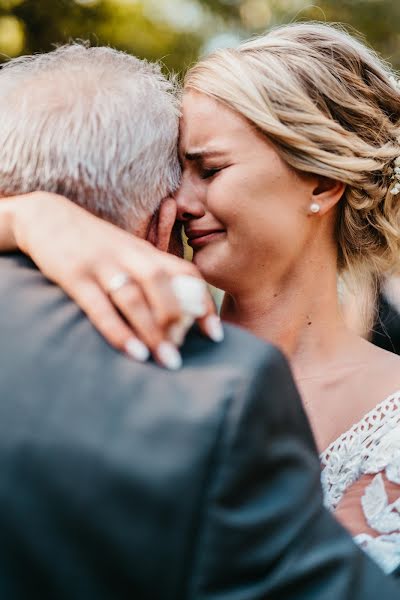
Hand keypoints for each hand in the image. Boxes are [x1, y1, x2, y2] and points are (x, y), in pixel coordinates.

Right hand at [8, 192, 222, 367]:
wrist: (47, 217)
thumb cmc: (94, 245)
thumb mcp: (126, 253)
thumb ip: (148, 276)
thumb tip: (175, 317)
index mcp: (145, 251)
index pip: (185, 272)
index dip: (202, 303)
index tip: (215, 335)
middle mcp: (128, 255)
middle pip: (162, 283)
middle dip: (178, 319)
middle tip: (183, 355)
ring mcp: (102, 264)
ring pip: (134, 297)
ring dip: (152, 331)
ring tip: (166, 360)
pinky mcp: (75, 275)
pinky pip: (100, 306)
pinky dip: (118, 330)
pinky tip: (133, 352)